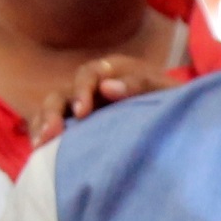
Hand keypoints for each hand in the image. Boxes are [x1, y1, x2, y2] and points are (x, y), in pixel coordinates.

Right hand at [23, 56, 178, 145]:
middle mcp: (94, 86)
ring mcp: (84, 106)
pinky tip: (39, 148)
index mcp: (114, 71)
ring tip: (40, 143)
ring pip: (54, 108)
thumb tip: (107, 87)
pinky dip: (43, 133)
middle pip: (65, 92)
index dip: (82, 90)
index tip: (81, 112)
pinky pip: (53, 125)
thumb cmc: (174, 102)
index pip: (90, 74)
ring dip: (44, 123)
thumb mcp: (166, 91)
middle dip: (55, 110)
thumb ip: (140, 85)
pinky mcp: (79, 125)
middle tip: (53, 132)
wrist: (180, 118)